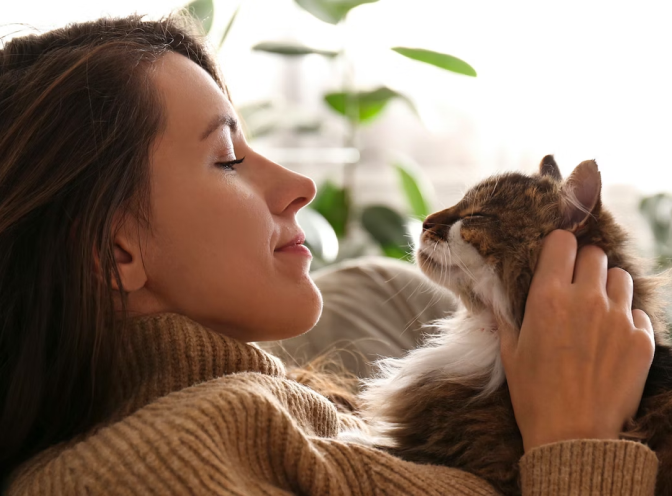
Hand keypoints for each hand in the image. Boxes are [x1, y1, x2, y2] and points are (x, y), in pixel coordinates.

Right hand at [498, 229, 654, 451]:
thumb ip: (505, 313)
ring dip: (608, 287)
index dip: (558, 247)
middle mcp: (586, 300)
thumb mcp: (510, 350)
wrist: (572, 436)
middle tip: (575, 285)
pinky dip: (626, 319)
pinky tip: (611, 340)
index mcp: (548, 298)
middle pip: (594, 254)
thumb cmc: (534, 394)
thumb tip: (491, 290)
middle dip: (583, 264)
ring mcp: (618, 319)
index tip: (555, 258)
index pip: (562, 242)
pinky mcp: (642, 340)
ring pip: (621, 277)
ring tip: (596, 310)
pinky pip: (638, 312)